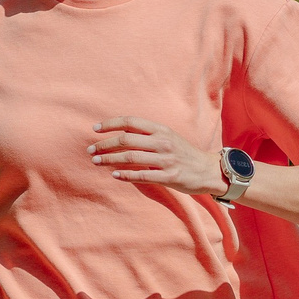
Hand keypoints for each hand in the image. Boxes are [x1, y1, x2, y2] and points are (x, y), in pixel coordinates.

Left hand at [88, 117, 223, 198]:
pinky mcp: (169, 176)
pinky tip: (114, 175)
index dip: (111, 124)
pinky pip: (142, 175)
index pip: (131, 122)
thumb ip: (148, 136)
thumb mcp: (168, 137)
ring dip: (109, 159)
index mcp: (161, 130)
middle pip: (126, 140)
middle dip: (104, 144)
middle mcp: (162, 142)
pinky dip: (125, 175)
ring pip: (130, 157)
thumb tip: (121, 135)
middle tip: (90, 150)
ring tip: (96, 162)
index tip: (95, 129)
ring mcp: (166, 159)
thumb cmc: (184, 154)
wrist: (208, 170)